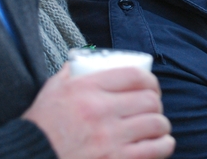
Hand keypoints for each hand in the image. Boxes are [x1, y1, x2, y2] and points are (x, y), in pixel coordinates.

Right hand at [22, 65, 174, 158]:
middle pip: (150, 99)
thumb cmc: (42, 126)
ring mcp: (109, 139)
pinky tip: (161, 143)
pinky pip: (155, 150)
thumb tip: (89, 58)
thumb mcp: (53, 90)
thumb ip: (72, 71)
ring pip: (156, 123)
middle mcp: (100, 111)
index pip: (135, 75)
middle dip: (157, 103)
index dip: (151, 80)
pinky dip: (164, 145)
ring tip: (157, 127)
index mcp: (87, 89)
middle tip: (153, 108)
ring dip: (161, 125)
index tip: (151, 87)